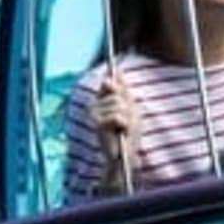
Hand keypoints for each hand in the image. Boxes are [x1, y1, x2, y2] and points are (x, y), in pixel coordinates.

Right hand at [88, 72, 142, 190]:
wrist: (124, 154)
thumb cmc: (129, 131)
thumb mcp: (130, 107)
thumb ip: (123, 90)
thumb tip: (118, 70)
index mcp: (101, 99)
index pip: (110, 82)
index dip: (119, 87)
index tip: (124, 100)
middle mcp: (94, 104)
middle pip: (117, 94)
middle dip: (127, 108)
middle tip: (126, 121)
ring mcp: (93, 113)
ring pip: (118, 104)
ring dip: (126, 117)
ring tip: (123, 128)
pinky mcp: (96, 123)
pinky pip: (117, 116)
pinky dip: (124, 124)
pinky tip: (120, 131)